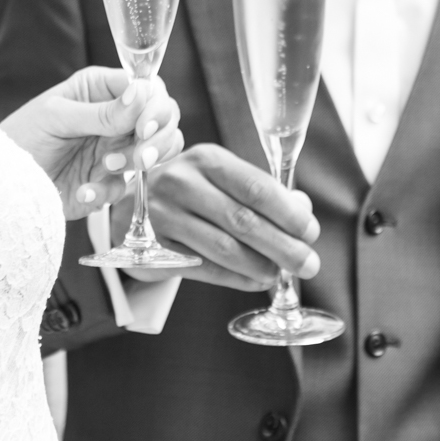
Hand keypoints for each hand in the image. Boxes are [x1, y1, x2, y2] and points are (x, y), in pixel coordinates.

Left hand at [0, 68, 183, 219]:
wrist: (0, 182)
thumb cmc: (21, 136)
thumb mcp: (57, 117)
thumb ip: (102, 112)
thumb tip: (142, 94)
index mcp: (103, 89)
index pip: (149, 89)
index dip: (155, 107)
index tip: (145, 127)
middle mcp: (115, 117)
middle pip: (164, 119)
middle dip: (158, 139)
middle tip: (141, 157)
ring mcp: (115, 149)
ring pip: (156, 152)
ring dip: (139, 162)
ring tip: (105, 168)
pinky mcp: (108, 182)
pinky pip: (125, 188)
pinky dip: (106, 192)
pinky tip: (82, 192)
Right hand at [120, 143, 320, 290]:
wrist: (128, 207)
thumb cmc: (189, 193)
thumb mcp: (220, 178)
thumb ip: (260, 192)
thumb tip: (303, 210)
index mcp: (206, 159)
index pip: (255, 187)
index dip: (288, 213)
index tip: (311, 232)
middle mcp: (181, 183)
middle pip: (243, 220)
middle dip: (283, 246)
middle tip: (308, 264)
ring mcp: (163, 216)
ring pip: (224, 247)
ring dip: (260, 266)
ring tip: (280, 275)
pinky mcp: (152, 248)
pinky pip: (204, 268)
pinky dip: (235, 278)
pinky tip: (255, 281)